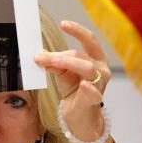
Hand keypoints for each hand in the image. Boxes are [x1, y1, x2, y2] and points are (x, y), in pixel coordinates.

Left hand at [34, 20, 110, 142]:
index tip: (63, 24)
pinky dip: (88, 89)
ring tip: (51, 63)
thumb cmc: (74, 92)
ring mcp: (100, 85)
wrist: (81, 118)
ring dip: (67, 64)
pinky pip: (93, 93)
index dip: (77, 30)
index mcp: (96, 59)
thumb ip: (54, 63)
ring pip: (87, 69)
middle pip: (82, 55)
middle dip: (61, 55)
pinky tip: (83, 86)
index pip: (89, 40)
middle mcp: (102, 70)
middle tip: (41, 56)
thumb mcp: (62, 73)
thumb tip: (39, 54)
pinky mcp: (95, 100)